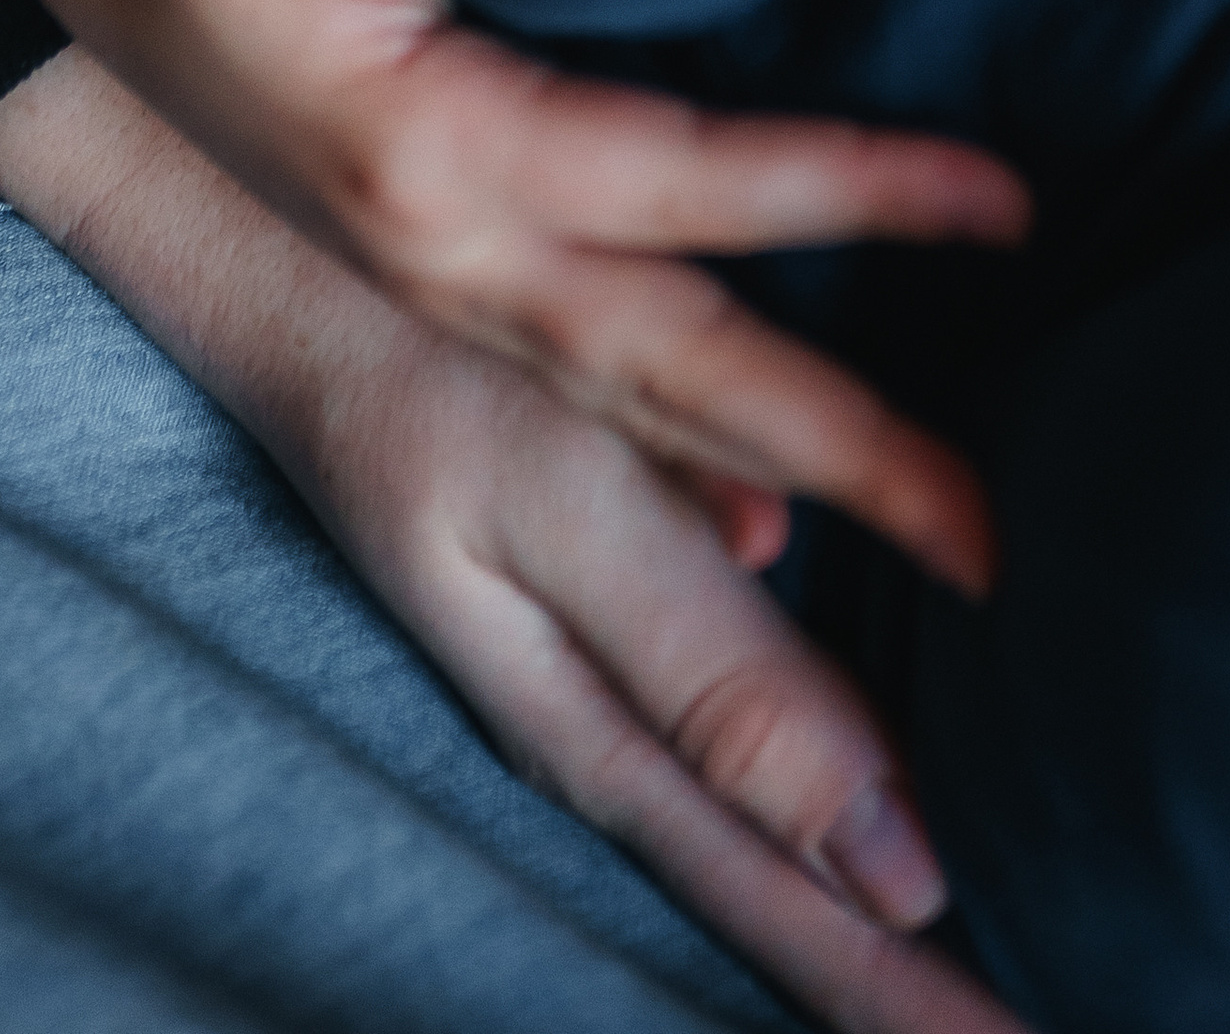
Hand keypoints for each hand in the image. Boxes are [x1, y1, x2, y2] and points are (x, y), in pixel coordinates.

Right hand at [0, 0, 1028, 593]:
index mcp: (427, 161)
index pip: (685, 193)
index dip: (850, 185)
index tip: (1012, 202)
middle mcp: (438, 252)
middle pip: (676, 370)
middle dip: (843, 448)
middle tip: (1000, 549)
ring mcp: (424, 273)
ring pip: (628, 401)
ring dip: (768, 467)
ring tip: (907, 544)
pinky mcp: (418, 251)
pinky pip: (575, 392)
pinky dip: (671, 463)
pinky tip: (747, 524)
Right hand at [0, 48, 1022, 1033]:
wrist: (282, 267)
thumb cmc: (419, 374)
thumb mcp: (562, 515)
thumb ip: (713, 673)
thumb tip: (888, 853)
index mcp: (597, 729)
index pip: (777, 900)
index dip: (892, 989)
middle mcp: (596, 718)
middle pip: (770, 881)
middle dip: (885, 972)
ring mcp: (583, 658)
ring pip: (746, 808)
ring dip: (847, 882)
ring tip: (948, 955)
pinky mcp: (592, 586)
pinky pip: (718, 715)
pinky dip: (795, 772)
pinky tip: (855, 786)